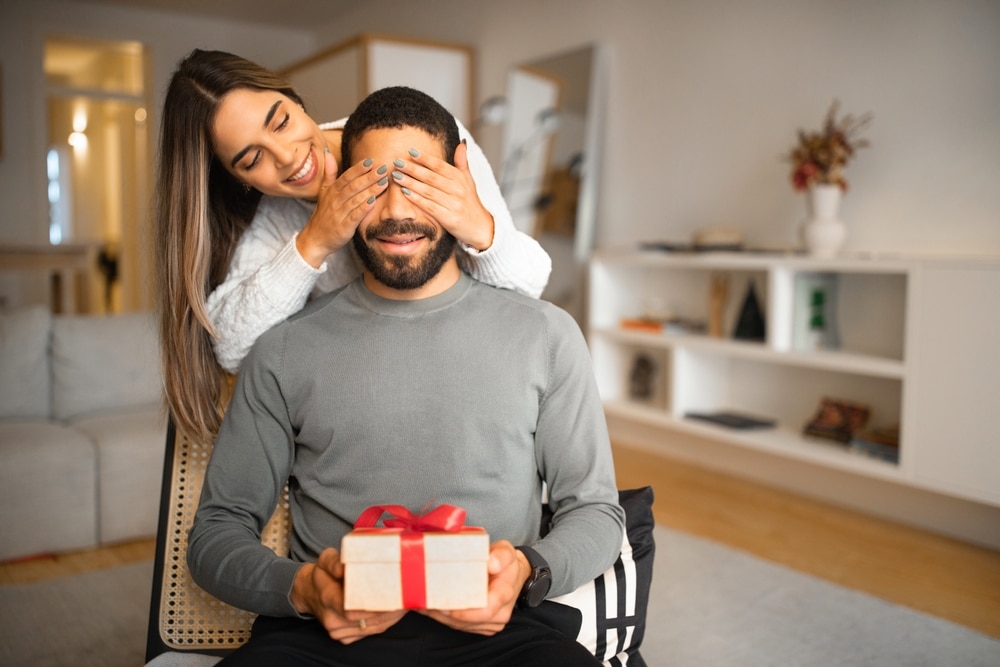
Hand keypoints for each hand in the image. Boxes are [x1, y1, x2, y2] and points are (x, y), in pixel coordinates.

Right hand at [290, 547, 405, 644]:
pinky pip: (370, 632)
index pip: (352, 608)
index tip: (393, 595)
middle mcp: (332, 620)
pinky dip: (386, 622)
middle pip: (367, 620)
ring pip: (373, 628)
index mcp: (327, 598)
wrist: (309, 592)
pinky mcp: (345, 637)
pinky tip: (398, 611)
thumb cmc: (322, 574)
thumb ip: (334, 561)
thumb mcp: (324, 559)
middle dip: (390, 610)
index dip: (375, 604)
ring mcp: (338, 631)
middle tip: (409, 598)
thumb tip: (343, 567)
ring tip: (409, 603)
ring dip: (393, 617)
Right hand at [295, 151, 388, 267]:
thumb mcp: (324, 192)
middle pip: (353, 186)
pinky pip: (354, 216)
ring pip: (356, 199)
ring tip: (384, 182)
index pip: (346, 177)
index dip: (358, 169)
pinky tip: (373, 202)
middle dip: (369, 177)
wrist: (316, 239)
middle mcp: (335, 200)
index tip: (370, 161)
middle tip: (383, 169)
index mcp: (332, 191)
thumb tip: (327, 152)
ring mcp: (339, 213)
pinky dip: (363, 208)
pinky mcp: (344, 227)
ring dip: (370, 190)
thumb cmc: (324, 215)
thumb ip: (329, 173)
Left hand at [392, 141, 495, 251]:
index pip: (440, 165)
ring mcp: (453, 204)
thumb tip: (461, 143)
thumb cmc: (470, 202)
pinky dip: (416, 199)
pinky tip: (404, 192)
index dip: (425, 158)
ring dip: (411, 182)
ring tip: (396, 175)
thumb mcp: (468, 180)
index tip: (410, 151)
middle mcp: (458, 190)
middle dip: (413, 169)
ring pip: (428, 191)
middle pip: (431, 177)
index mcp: (460, 178)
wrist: (479, 227)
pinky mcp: (449, 218)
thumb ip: (462, 162)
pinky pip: (429, 206)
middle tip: (397, 162)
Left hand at [418, 540, 529, 635]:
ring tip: (424, 603)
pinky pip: (460, 627)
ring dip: (441, 616)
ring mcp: (491, 623)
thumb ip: (500, 555)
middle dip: (445, 614)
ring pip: (461, 626)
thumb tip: (492, 564)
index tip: (443, 604)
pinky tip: (431, 608)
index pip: (485, 609)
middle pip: (467, 621)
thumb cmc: (506, 563)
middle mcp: (500, 613)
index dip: (463, 611)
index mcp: (505, 594)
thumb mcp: (506, 550)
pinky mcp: (482, 627)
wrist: (513, 575)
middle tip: (426, 603)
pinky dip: (444, 618)